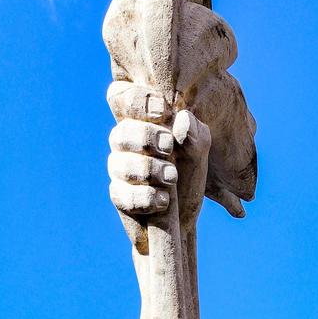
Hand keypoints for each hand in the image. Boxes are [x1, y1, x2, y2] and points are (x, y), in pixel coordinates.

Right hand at [107, 81, 211, 250]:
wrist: (183, 220)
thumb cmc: (188, 179)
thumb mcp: (198, 155)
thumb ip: (194, 135)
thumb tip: (181, 120)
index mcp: (142, 123)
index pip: (122, 99)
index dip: (136, 101)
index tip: (161, 112)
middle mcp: (126, 143)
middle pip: (120, 132)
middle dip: (147, 138)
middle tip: (169, 148)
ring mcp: (119, 170)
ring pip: (120, 164)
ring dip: (149, 170)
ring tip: (172, 178)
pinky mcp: (118, 196)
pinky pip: (122, 193)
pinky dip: (146, 198)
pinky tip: (163, 202)